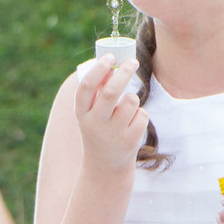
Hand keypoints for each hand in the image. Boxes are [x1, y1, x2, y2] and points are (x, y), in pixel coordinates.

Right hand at [74, 56, 148, 174]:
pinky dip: (140, 115)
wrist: (105, 166)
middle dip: (124, 72)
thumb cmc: (99, 130)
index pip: (86, 86)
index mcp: (82, 113)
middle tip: (133, 62)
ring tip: (127, 107)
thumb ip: (98, 89)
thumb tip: (112, 64)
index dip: (99, 69)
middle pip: (110, 92)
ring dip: (133, 98)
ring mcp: (113, 134)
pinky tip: (131, 125)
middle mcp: (95, 123)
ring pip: (131, 101)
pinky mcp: (130, 141)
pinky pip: (142, 115)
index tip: (111, 57)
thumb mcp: (92, 112)